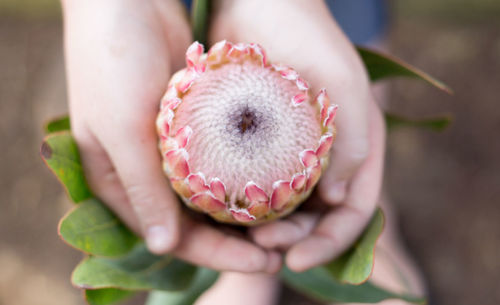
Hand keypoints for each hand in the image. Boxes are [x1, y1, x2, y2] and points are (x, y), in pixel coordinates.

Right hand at [62, 0, 279, 272]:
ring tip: (287, 225)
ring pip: (212, 195)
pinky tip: (277, 183)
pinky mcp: (192, 126)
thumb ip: (142, 188)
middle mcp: (146, 172)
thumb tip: (163, 247)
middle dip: (236, 241)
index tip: (261, 263)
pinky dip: (244, 174)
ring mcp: (171, 150)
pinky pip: (221, 160)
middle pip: (195, 222)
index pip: (170, 235)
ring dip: (245, 212)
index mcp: (119, 183)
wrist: (125, 2)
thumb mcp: (119, 129)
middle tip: (281, 253)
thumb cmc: (110, 62)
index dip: (215, 255)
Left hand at [210, 0, 385, 270]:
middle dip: (294, 240)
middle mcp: (327, 158)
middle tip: (261, 246)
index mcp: (357, 149)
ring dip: (267, 230)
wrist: (260, 4)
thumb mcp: (344, 84)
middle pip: (317, 218)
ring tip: (242, 236)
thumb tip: (338, 201)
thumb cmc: (307, 37)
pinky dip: (244, 206)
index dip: (330, 243)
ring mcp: (292, 153)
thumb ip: (355, 141)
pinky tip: (223, 213)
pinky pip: (255, 185)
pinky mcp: (258, 145)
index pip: (355, 212)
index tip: (295, 259)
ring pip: (285, 209)